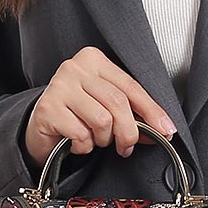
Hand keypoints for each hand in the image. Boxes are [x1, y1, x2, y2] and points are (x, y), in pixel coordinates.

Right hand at [25, 46, 176, 166]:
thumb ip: (133, 113)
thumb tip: (162, 129)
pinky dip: (84, 146)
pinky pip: (80, 134)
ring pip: (101, 120)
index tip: (166, 130)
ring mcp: (59, 86)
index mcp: (94, 60)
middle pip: (118, 103)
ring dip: (102, 139)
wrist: (41, 127)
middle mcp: (75, 68)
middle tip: (126, 147)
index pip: (131, 86)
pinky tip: (76, 142)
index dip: (151, 111)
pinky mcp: (47, 108)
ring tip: (93, 138)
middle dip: (128, 132)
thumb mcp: (107, 107)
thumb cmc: (78, 115)